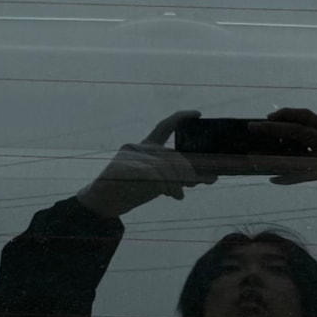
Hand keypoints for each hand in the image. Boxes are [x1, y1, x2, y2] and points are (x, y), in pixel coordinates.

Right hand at [75, 111, 212, 218]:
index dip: (181, 118)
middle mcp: (138, 147)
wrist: (103, 203)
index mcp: (146, 147)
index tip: (198, 114)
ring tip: (179, 195)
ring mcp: (129, 156)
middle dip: (186, 169)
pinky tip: (169, 194)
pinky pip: (151, 174)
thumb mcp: (159, 183)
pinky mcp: (122, 167)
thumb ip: (180, 178)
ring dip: (175, 182)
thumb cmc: (131, 191)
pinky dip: (165, 185)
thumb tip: (213, 177)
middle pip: (170, 154)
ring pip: (162, 165)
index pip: (165, 127)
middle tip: (198, 182)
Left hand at [251, 108, 316, 215]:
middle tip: (253, 127)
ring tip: (256, 156)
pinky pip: (302, 175)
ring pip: (297, 152)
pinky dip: (287, 178)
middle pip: (299, 129)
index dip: (286, 113)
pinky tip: (274, 179)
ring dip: (274, 154)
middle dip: (273, 127)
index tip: (268, 117)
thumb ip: (311, 146)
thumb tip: (280, 142)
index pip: (307, 115)